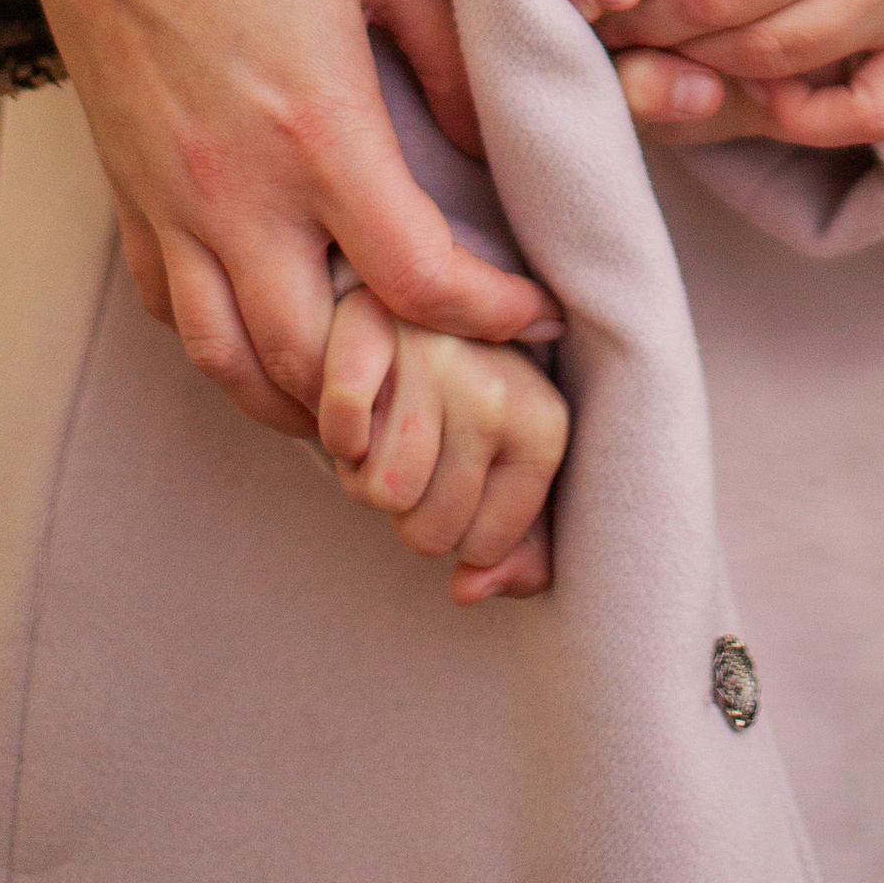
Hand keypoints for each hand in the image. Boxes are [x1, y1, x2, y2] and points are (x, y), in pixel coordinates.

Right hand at [8, 0, 551, 435]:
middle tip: (453, 382)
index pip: (416, 281)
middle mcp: (236, 195)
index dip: (492, 315)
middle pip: (316, 361)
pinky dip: (224, 349)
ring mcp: (171, 207)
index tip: (535, 311)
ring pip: (230, 364)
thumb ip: (450, 53)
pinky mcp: (127, 199)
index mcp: (316, 134)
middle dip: (393, 393)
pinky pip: (171, 312)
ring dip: (300, 401)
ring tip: (362, 397)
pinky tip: (270, 335)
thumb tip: (491, 145)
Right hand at [318, 288, 567, 606]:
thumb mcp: (519, 470)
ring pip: (379, 496)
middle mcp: (496, 390)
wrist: (435, 290)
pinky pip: (340, 433)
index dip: (461, 532)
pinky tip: (359, 407)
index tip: (462, 476)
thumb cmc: (475, 393)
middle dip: (413, 510)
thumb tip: (468, 592)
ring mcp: (432, 358)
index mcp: (545, 425)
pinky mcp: (371, 330)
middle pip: (427, 533)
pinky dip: (338, 434)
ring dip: (370, 476)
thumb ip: (519, 552)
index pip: (485, 548)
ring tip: (391, 427)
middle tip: (420, 450)